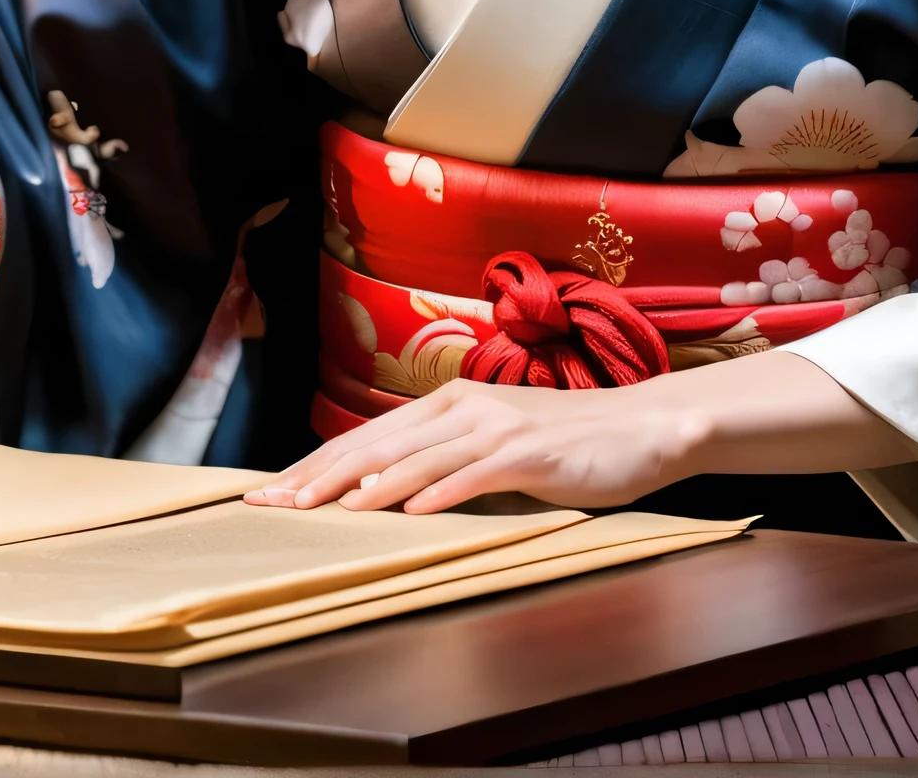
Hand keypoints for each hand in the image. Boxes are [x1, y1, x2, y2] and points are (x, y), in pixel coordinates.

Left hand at [244, 377, 700, 514]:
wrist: (644, 426)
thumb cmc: (569, 442)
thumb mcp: (497, 443)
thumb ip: (447, 457)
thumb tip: (388, 488)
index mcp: (452, 405)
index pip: (369, 436)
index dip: (317, 464)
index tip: (273, 493)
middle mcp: (466, 409)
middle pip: (378, 445)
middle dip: (320, 476)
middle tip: (274, 505)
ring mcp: (498, 429)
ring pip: (417, 459)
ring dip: (366, 486)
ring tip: (324, 509)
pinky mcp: (530, 454)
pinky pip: (475, 476)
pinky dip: (440, 494)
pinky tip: (410, 513)